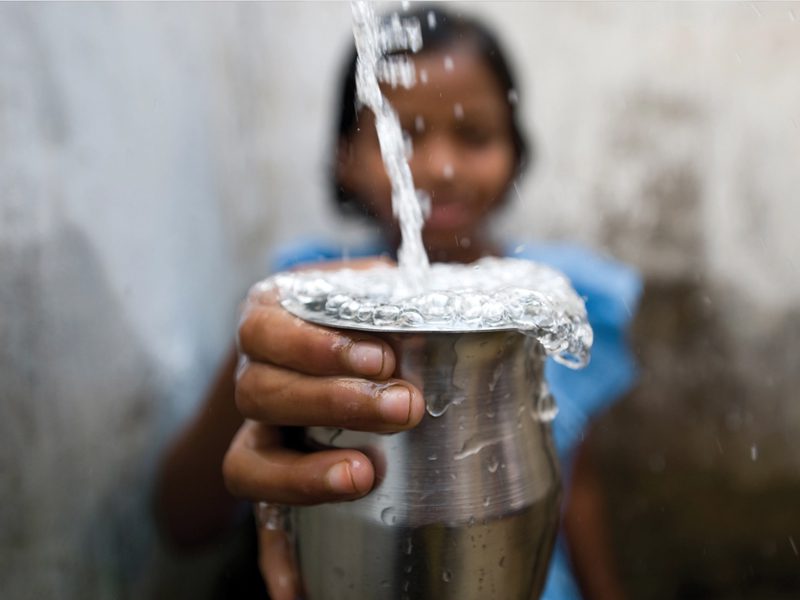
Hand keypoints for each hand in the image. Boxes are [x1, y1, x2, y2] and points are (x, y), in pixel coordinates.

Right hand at [223, 259, 425, 599]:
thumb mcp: (373, 291)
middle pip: (261, 393)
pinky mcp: (272, 487)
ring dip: (304, 474)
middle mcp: (254, 380)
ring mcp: (258, 438)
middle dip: (332, 401)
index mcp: (272, 323)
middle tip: (403, 406)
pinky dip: (279, 560)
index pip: (265, 330)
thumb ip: (402, 288)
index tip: (381, 357)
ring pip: (248, 463)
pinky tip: (300, 593)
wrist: (335, 361)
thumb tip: (469, 288)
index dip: (315, 347)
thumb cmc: (362, 322)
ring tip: (365, 475)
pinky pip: (262, 527)